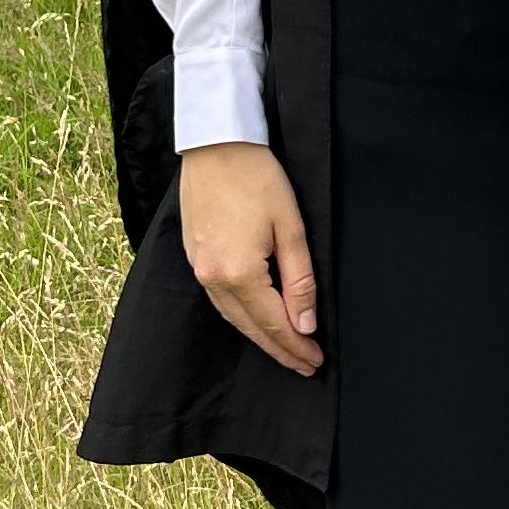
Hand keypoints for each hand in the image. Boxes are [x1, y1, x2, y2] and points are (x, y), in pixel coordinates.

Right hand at [179, 144, 321, 376]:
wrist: (216, 143)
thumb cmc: (258, 178)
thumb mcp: (290, 228)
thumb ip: (299, 280)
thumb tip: (304, 323)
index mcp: (239, 273)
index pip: (273, 324)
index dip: (296, 345)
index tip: (315, 360)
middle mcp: (213, 278)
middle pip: (251, 328)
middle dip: (279, 349)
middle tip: (304, 365)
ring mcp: (198, 269)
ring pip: (232, 317)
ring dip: (259, 336)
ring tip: (284, 348)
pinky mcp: (193, 257)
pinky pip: (219, 300)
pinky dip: (240, 315)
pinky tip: (255, 319)